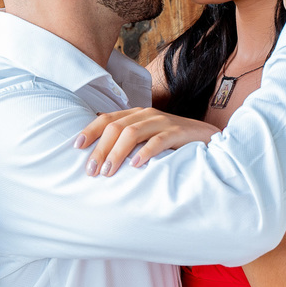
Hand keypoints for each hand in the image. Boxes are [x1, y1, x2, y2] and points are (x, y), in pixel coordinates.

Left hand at [74, 108, 220, 175]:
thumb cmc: (173, 142)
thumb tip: (99, 156)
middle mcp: (147, 114)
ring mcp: (163, 121)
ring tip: (108, 171)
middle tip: (91, 170)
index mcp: (136, 114)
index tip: (77, 147)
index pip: (107, 118)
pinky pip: (159, 140)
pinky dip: (145, 152)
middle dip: (100, 149)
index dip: (90, 131)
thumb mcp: (147, 138)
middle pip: (115, 127)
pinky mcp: (178, 132)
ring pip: (132, 132)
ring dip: (117, 152)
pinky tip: (136, 165)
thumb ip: (127, 141)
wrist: (208, 138)